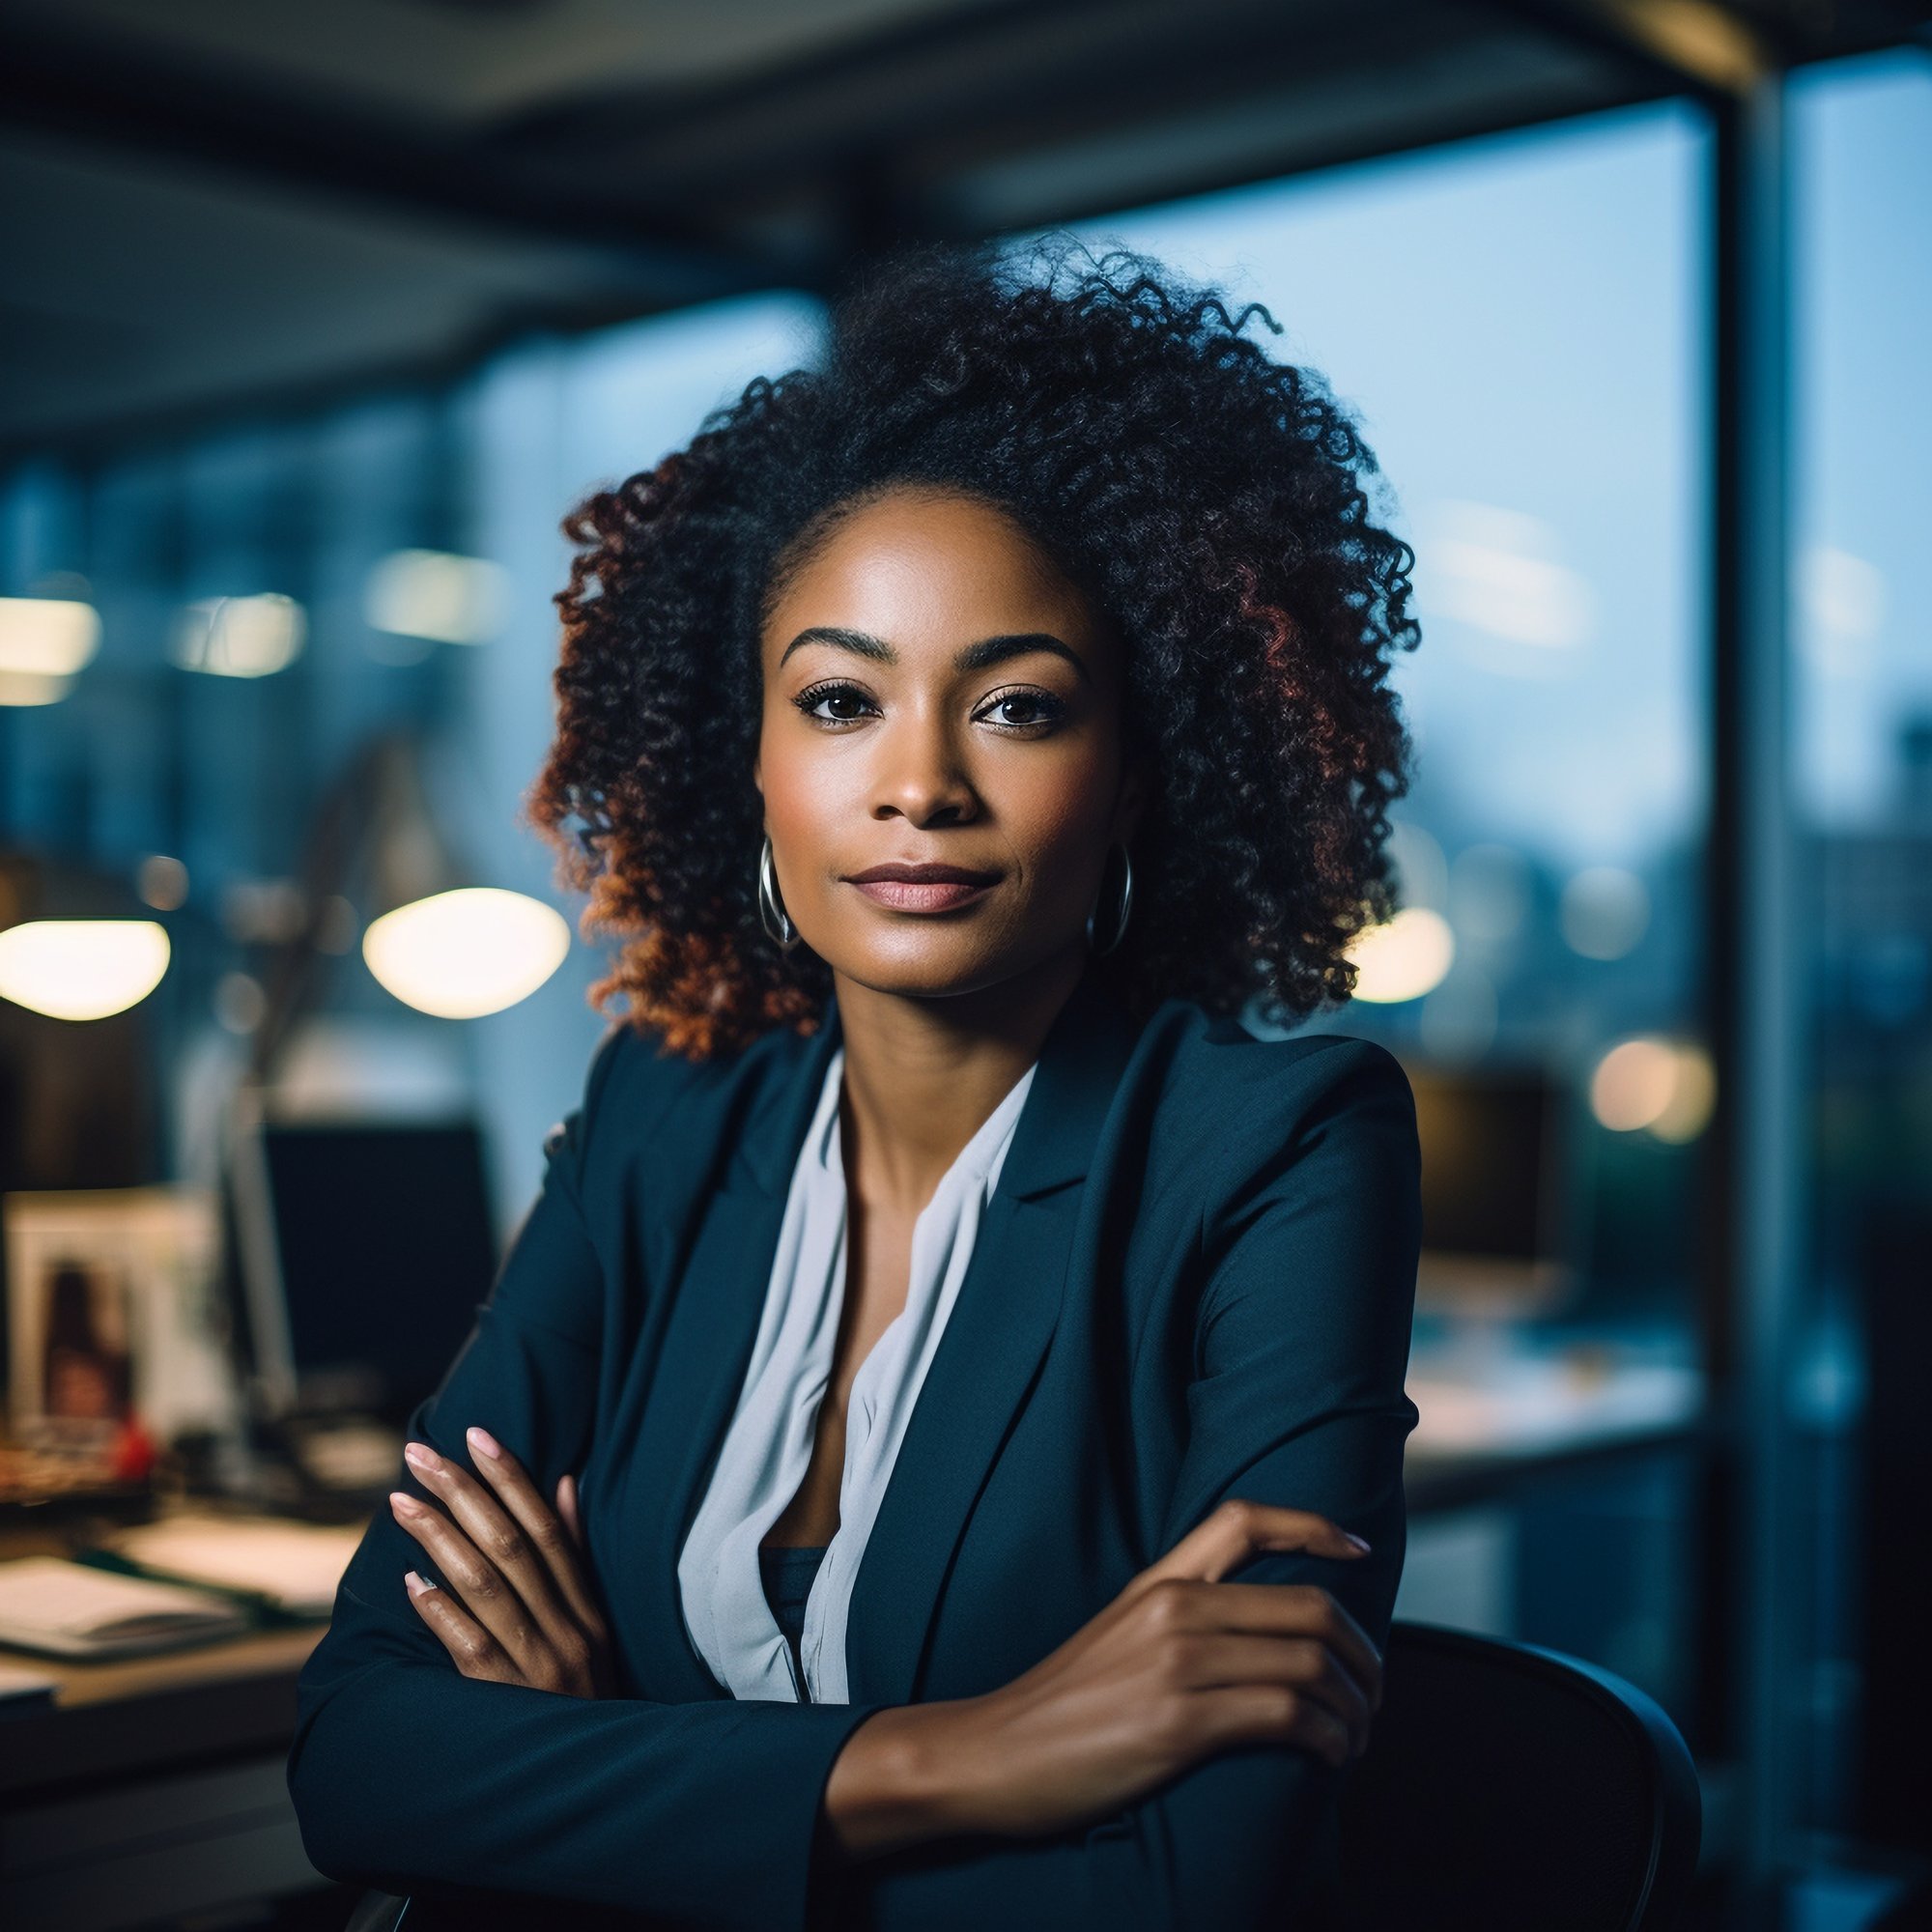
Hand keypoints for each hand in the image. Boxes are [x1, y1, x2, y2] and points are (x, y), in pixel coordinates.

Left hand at [388, 1425, 615, 1698]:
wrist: (594, 1781)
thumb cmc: (583, 1696)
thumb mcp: (592, 1625)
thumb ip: (573, 1555)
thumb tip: (563, 1482)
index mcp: (587, 1607)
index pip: (545, 1526)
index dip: (510, 1477)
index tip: (476, 1434)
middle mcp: (567, 1629)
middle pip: (510, 1545)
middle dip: (463, 1492)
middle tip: (419, 1454)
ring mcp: (538, 1665)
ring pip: (485, 1586)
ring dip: (439, 1538)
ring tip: (401, 1502)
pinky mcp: (506, 1701)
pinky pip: (471, 1647)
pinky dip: (441, 1611)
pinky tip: (412, 1581)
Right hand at [824, 1499, 1381, 1858]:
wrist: (992, 1754)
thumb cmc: (1058, 1706)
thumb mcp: (1118, 1633)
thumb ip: (1180, 1619)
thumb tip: (1257, 1636)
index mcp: (1158, 1582)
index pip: (1246, 1520)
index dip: (1315, 1527)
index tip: (1360, 1552)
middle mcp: (1173, 1609)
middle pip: (1306, 1604)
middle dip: (1362, 1652)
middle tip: (1373, 1689)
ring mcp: (1177, 1665)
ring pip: (1309, 1663)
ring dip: (1355, 1705)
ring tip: (1359, 1734)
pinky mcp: (1179, 1725)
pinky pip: (1287, 1717)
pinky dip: (1329, 1738)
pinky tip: (1332, 1757)